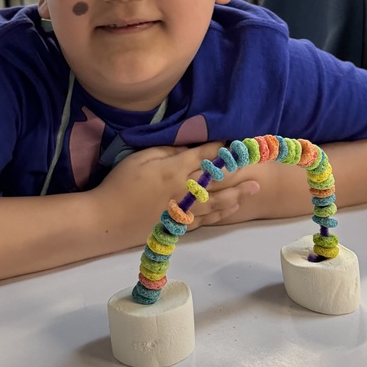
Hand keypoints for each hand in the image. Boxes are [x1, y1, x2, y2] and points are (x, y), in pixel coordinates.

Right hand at [94, 142, 259, 247]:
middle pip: (217, 179)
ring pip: (217, 201)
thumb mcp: (140, 158)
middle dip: (238, 171)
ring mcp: (183, 210)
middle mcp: (183, 190)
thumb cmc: (120, 184)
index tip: (236, 140)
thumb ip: (166, 151)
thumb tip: (188, 149)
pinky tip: (232, 207)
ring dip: (237, 193)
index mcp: (173, 170)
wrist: (107, 219)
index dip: (221, 148)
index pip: (204, 156)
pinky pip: (206, 219)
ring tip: (254, 187)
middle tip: (258, 165)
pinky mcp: (179, 226)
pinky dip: (222, 212)